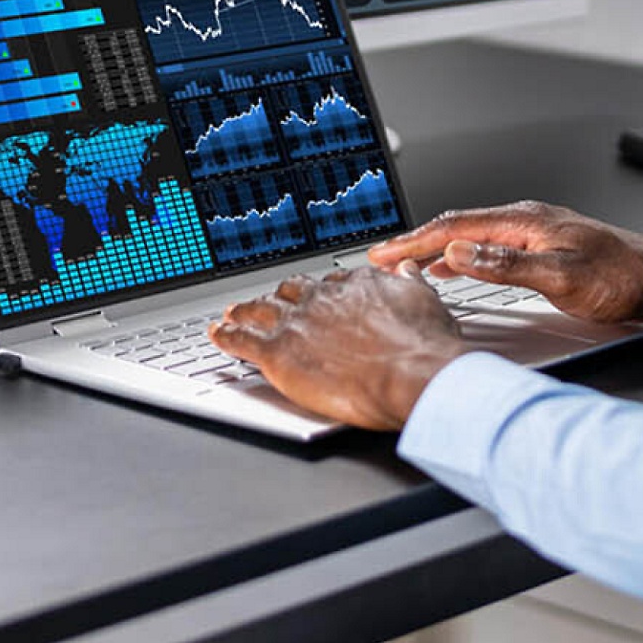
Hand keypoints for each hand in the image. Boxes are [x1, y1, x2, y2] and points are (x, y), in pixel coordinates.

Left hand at [209, 268, 473, 430]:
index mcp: (355, 285)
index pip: (329, 284)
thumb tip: (406, 268)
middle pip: (290, 292)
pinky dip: (225, 335)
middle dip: (279, 297)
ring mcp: (296, 323)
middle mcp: (321, 298)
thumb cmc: (425, 346)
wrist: (412, 374)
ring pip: (260, 310)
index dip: (320, 293)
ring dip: (244, 311)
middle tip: (271, 301)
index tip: (318, 297)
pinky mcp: (278, 352)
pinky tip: (216, 334)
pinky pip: (241, 340)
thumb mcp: (426, 301)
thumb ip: (409, 283)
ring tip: (234, 312)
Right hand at [367, 201, 642, 328]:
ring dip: (434, 249)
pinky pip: (485, 244)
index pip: (454, 229)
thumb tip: (458, 254)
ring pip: (469, 235)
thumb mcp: (559, 278)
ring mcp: (532, 231)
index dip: (414, 243)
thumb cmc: (620, 279)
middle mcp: (525, 219)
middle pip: (455, 227)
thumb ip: (505, 265)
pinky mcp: (540, 245)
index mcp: (523, 221)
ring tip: (406, 264)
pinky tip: (453, 267)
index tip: (384, 255)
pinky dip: (458, 254)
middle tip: (382, 259)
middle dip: (415, 242)